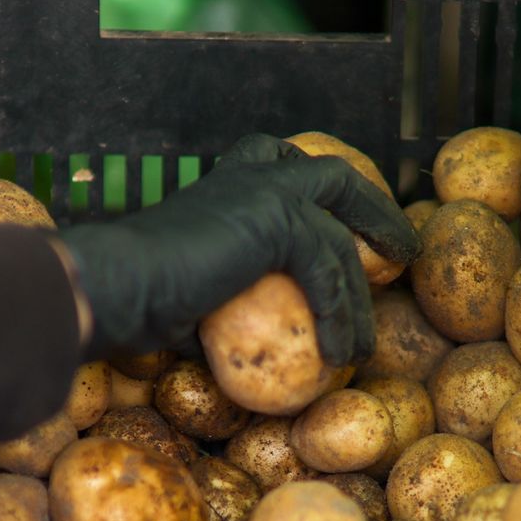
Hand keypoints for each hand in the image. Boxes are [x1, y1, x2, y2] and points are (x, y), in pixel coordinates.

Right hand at [53, 135, 420, 365]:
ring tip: (360, 349)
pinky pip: (327, 273)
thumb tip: (232, 351)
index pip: (287, 165)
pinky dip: (337, 317)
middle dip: (373, 212)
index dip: (326, 191)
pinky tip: (337, 355)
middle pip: (334, 178)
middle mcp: (251, 175)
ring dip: (357, 298)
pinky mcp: (279, 220)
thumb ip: (224, 304)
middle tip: (400, 252)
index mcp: (228, 181)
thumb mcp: (189, 294)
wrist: (119, 284)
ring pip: (337, 241)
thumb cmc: (137, 298)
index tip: (346, 224)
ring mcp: (268, 191)